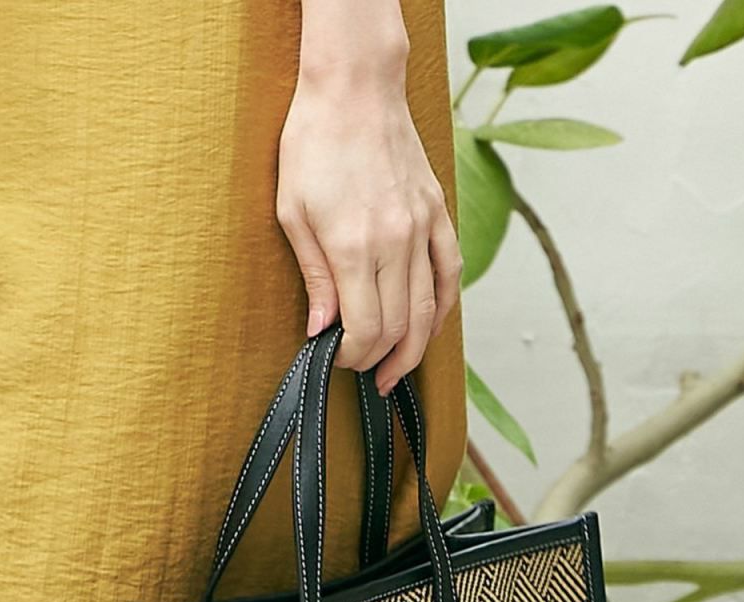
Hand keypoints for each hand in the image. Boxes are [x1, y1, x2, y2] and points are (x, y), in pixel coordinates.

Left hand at [277, 50, 461, 394]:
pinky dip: (442, 309)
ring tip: (395, 371)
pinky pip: (450, 273)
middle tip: (363, 373)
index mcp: (355, 246)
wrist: (355, 87)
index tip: (337, 360)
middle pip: (398, 327)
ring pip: (429, 310)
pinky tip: (429, 329)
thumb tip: (320, 329)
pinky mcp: (437, 212)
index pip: (365, 329)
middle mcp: (396, 241)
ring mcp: (422, 227)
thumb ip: (312, 277)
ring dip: (413, 349)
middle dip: (379, 360)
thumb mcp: (292, 213)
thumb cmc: (313, 142)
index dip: (352, 357)